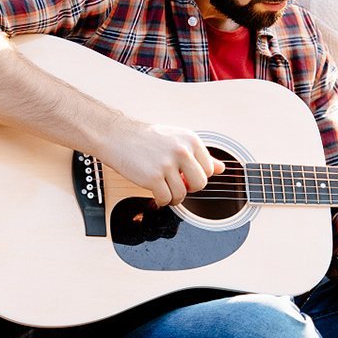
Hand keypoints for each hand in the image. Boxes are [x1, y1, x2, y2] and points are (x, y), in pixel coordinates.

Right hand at [99, 119, 224, 206]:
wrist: (117, 136)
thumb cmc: (145, 138)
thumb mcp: (177, 139)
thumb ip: (199, 154)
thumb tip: (221, 168)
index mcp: (190, 140)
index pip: (209, 169)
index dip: (197, 176)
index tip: (186, 175)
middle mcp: (181, 150)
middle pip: (200, 184)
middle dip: (189, 188)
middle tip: (177, 184)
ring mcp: (167, 164)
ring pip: (182, 194)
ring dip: (173, 197)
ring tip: (164, 189)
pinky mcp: (153, 177)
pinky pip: (166, 199)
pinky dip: (161, 201)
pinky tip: (155, 193)